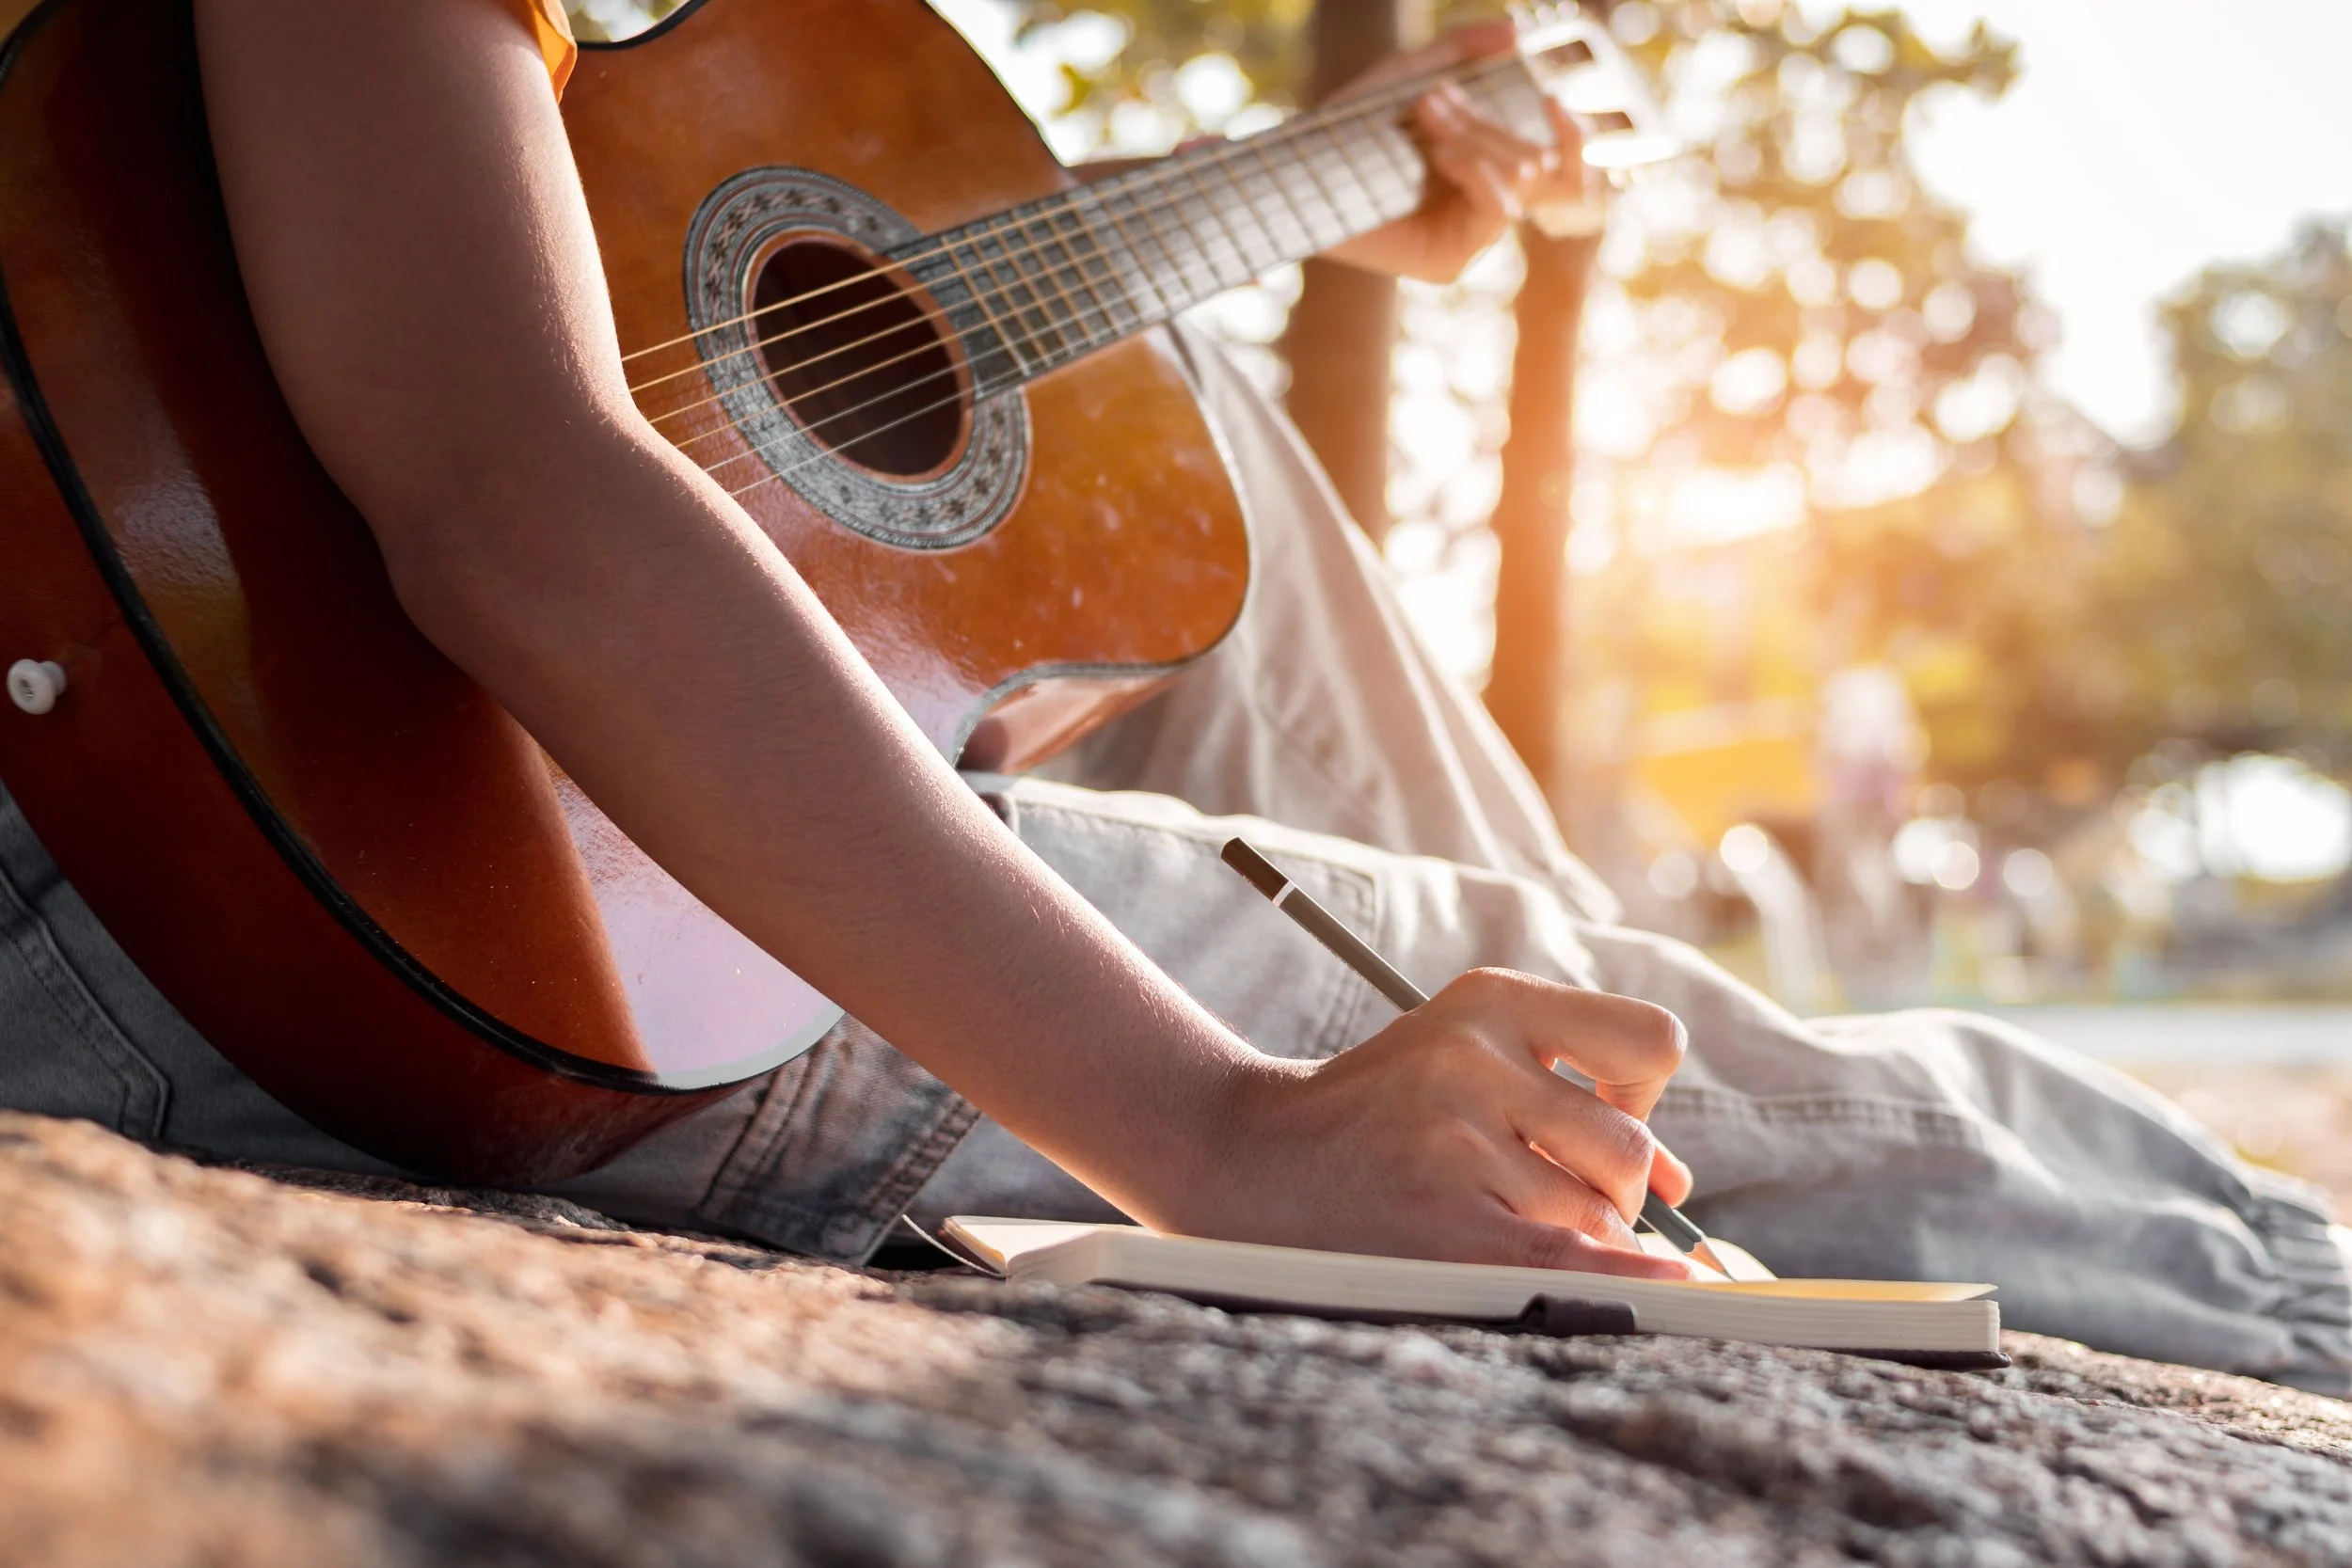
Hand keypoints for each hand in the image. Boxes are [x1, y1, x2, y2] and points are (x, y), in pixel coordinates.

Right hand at [1180, 969, 1696, 1279]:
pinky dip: (1627, 1280)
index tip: (1604, 1115)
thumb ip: (1572, 1096)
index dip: (1644, 1092)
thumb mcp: (1463, 1057)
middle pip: (1625, 1148)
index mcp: (1488, 1001)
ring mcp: (1455, 1142)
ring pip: (1597, 1215)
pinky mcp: (1441, 1224)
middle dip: (1613, 1191)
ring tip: (1498, 1222)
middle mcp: (1474, 1060)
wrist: (1249, 1157)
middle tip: (1547, 1197)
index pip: (1649, 1040)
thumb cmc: (1380, 1114)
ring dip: (1577, 1239)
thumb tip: (1677, 1187)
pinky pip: (1569, 1262)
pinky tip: (1669, 1286)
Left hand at [1320, 21, 1593, 282]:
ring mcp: (1469, 238)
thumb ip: (1462, 50)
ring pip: (1520, 181)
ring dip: (1478, 139)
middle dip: (1483, 123)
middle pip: (1533, 161)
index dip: (1574, 137)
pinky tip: (1443, 154)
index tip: (1553, 99)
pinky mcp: (1449, 261)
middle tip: (1432, 101)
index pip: (1562, 167)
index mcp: (1488, 172)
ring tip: (1428, 116)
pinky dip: (1477, 171)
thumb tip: (1516, 35)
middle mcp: (1484, 208)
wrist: (1302, 170)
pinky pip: (1496, 209)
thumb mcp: (1412, 73)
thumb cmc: (1353, 126)